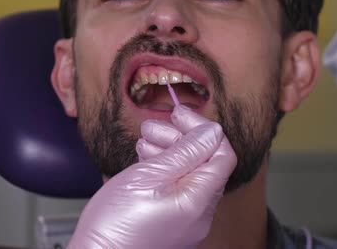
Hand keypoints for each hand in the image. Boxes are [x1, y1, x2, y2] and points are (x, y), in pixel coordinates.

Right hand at [68, 105, 236, 248]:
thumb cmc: (115, 223)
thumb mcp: (147, 176)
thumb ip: (184, 152)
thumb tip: (212, 132)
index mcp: (198, 200)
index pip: (222, 154)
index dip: (202, 129)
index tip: (178, 114)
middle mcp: (199, 213)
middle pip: (204, 163)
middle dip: (180, 137)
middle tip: (152, 127)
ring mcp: (186, 221)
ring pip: (188, 174)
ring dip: (169, 151)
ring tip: (143, 143)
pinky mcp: (171, 223)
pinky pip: (177, 189)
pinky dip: (164, 169)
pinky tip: (144, 161)